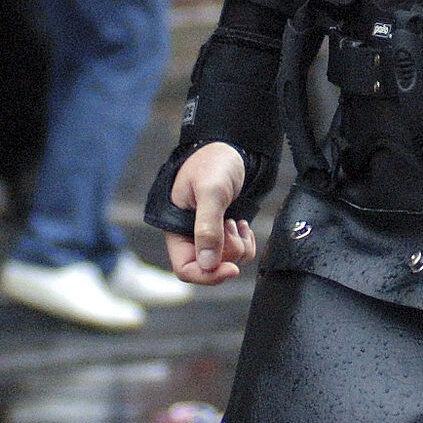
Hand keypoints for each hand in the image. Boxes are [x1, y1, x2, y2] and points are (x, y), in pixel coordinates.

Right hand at [164, 143, 255, 284]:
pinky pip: (238, 252)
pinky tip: (242, 223)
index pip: (185, 269)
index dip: (207, 275)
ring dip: (238, 244)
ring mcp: (208, 235)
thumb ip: (207, 226)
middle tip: (231, 223)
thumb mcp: (211, 191)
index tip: (231, 269)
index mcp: (176, 229)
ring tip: (235, 219)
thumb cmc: (214, 162)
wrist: (231, 147)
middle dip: (227, 250)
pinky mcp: (224, 232)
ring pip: (226, 260)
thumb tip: (207, 263)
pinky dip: (245, 241)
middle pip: (209, 267)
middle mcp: (190, 237)